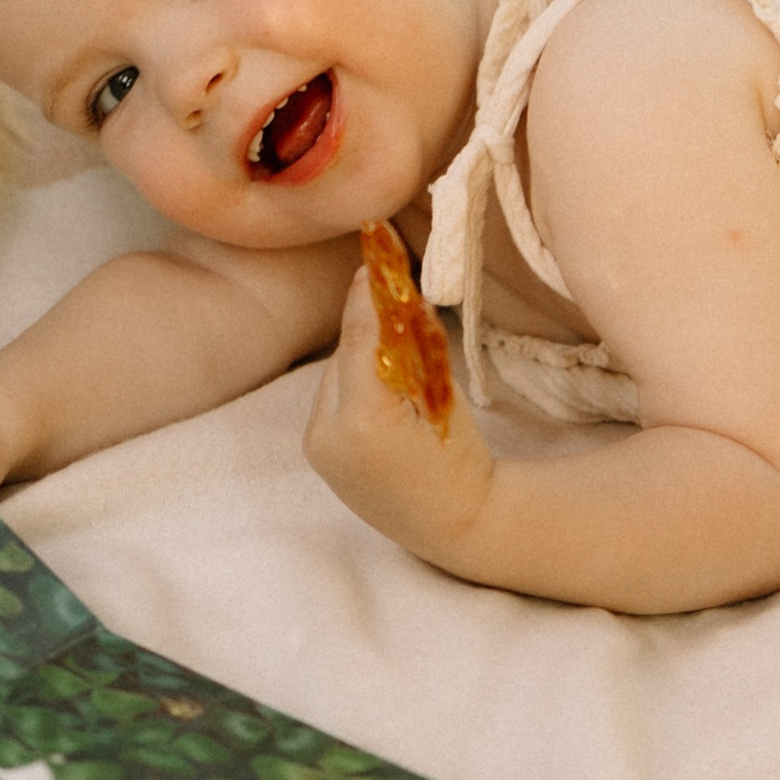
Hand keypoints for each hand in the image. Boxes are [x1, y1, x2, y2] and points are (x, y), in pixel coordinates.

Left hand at [301, 263, 495, 571]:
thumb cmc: (462, 457)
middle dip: (368, 327)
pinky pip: (331, 396)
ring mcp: (318, 446)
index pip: (361, 338)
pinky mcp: (317, 452)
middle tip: (394, 299)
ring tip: (397, 361)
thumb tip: (396, 293)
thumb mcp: (444, 394)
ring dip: (361, 355)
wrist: (452, 523)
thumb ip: (415, 344)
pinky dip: (354, 381)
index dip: (367, 295)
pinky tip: (381, 386)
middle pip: (345, 353)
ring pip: (336, 373)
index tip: (372, 256)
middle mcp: (328, 434)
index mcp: (365, 420)